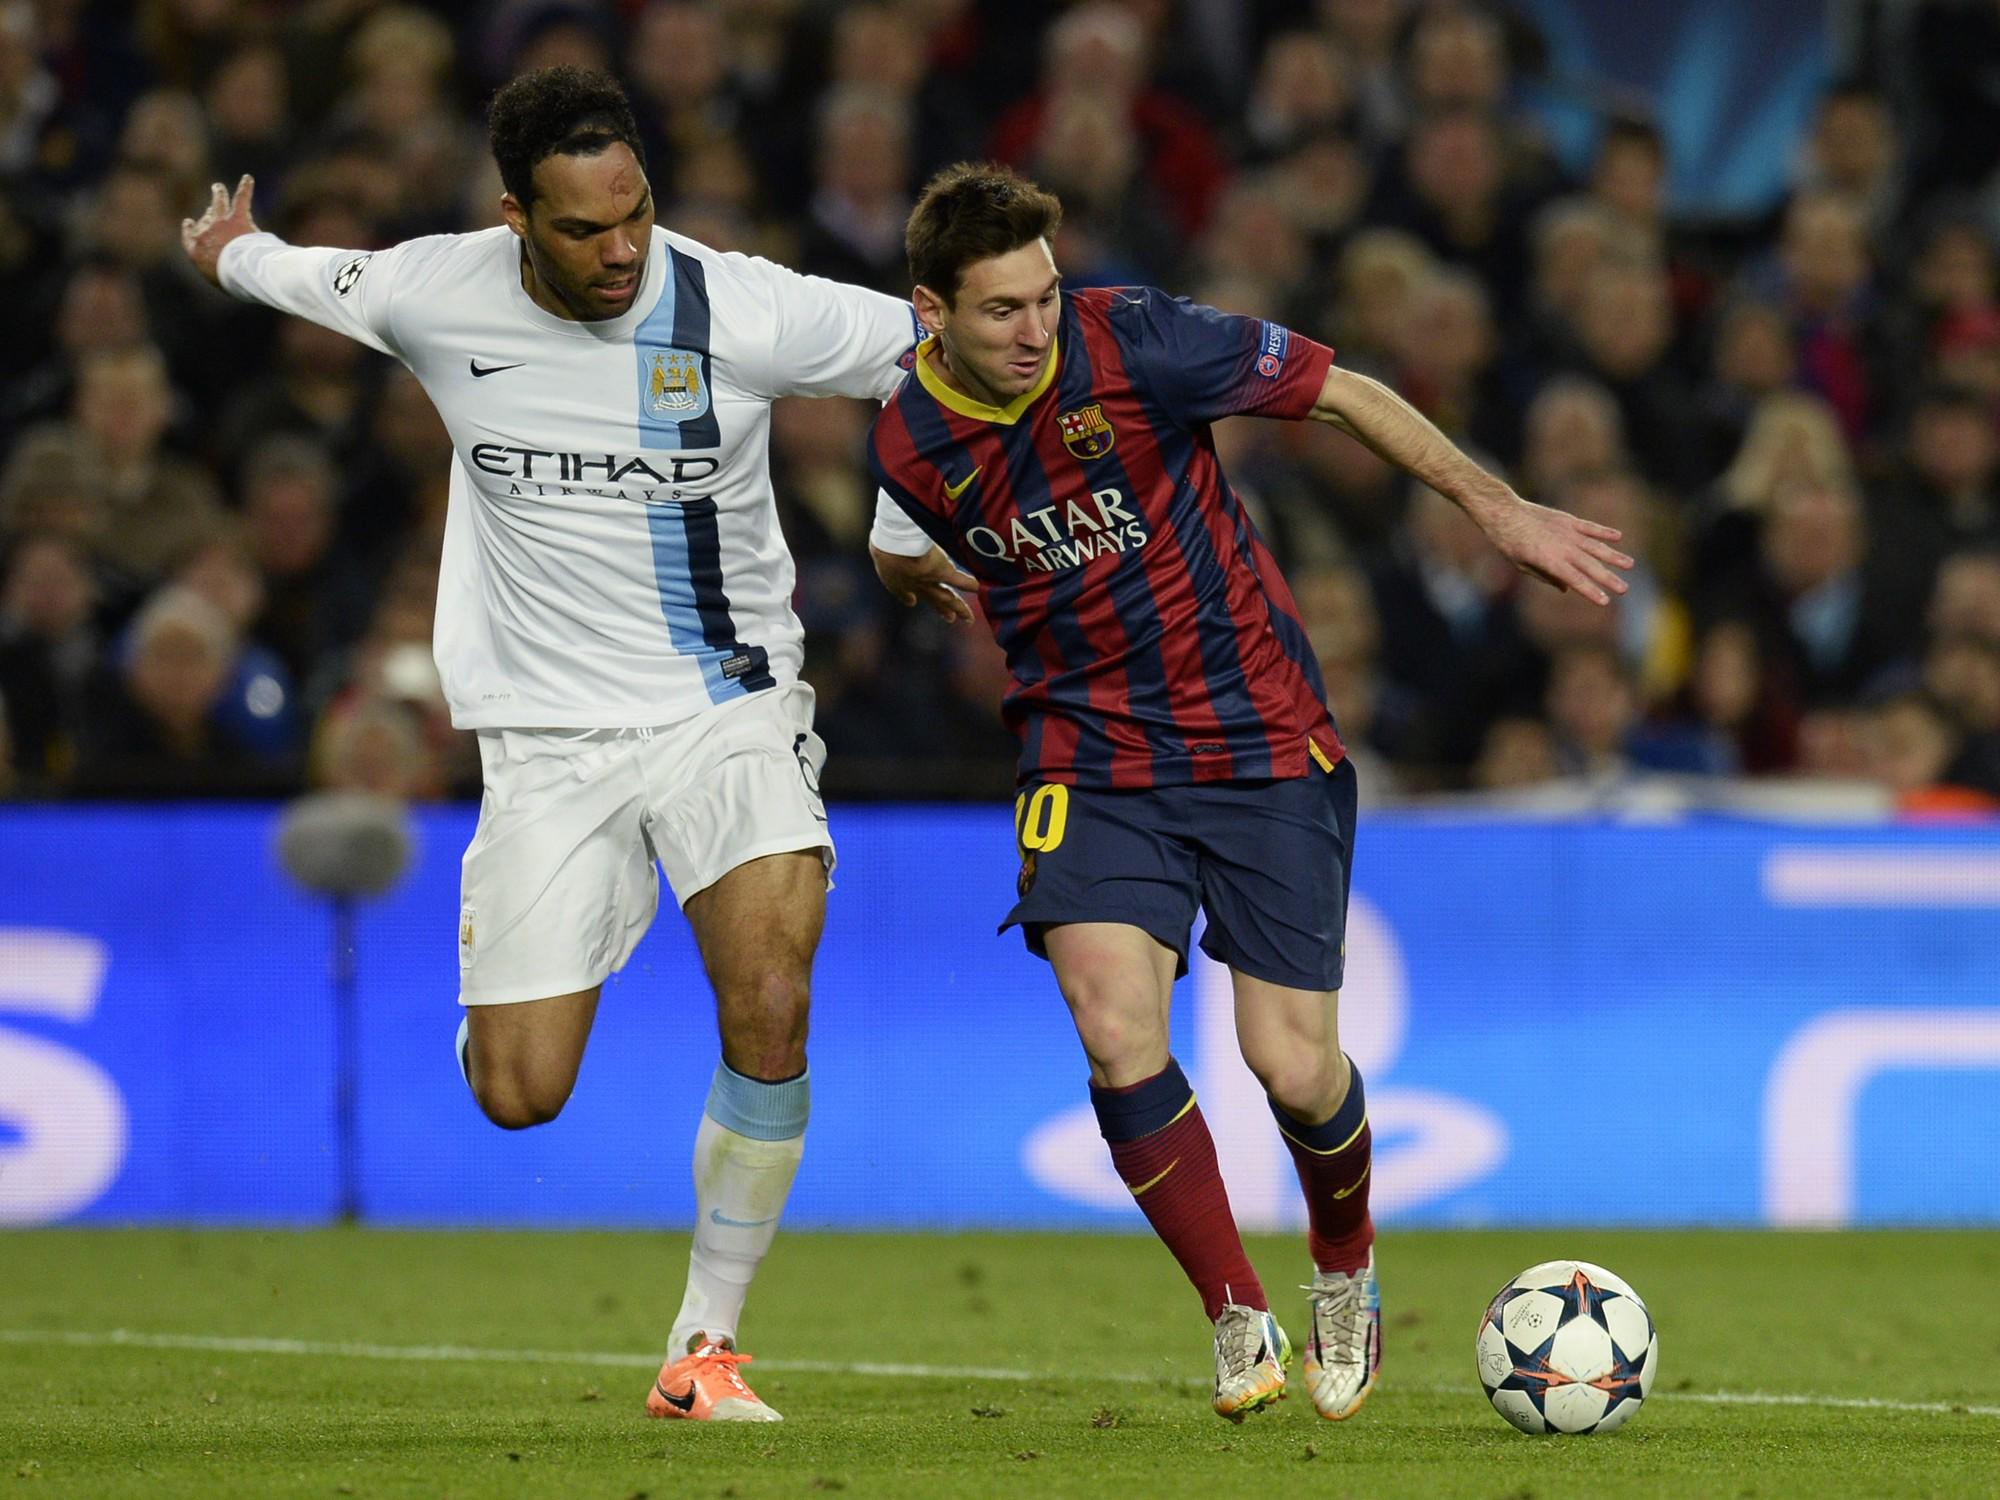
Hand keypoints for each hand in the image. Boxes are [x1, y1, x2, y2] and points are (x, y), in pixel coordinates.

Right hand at [182, 175, 258, 287]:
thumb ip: (217, 269)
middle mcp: (205, 230)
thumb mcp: (216, 279)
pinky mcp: (238, 218)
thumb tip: (230, 273)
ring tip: (217, 187)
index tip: (189, 222)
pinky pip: (241, 199)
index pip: (190, 234)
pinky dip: (245, 188)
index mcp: (194, 247)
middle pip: (206, 218)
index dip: (191, 228)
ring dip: (218, 193)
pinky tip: (248, 178)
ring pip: (218, 202)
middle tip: (211, 209)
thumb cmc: (228, 280)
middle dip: (208, 214)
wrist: (238, 270)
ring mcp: (221, 222)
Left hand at [870, 543, 975, 623]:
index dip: (911, 597)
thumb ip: (892, 570)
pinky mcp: (942, 572)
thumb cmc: (886, 545)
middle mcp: (918, 584)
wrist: (894, 544)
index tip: (913, 601)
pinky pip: (960, 581)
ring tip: (968, 619)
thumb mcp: (882, 554)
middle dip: (943, 609)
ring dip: (958, 608)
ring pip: (946, 598)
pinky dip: (971, 586)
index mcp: (901, 580)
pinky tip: (981, 591)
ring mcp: (931, 580)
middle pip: (933, 599)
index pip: (910, 591)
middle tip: (951, 619)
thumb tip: (909, 597)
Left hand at [1477, 494, 1633, 605]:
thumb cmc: (1509, 543)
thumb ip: (1546, 577)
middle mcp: (1562, 547)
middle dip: (1608, 579)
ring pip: (1595, 546)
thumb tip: (1566, 588)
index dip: (1590, 591)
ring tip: (1630, 565)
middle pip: (1590, 566)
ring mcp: (1567, 532)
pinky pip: (1589, 527)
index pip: (1575, 580)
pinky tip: (1618, 537)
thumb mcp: (1522, 566)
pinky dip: (1603, 532)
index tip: (1604, 601)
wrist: (1504, 512)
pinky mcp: (1568, 520)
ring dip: (1613, 556)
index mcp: (1549, 561)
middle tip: (1624, 589)